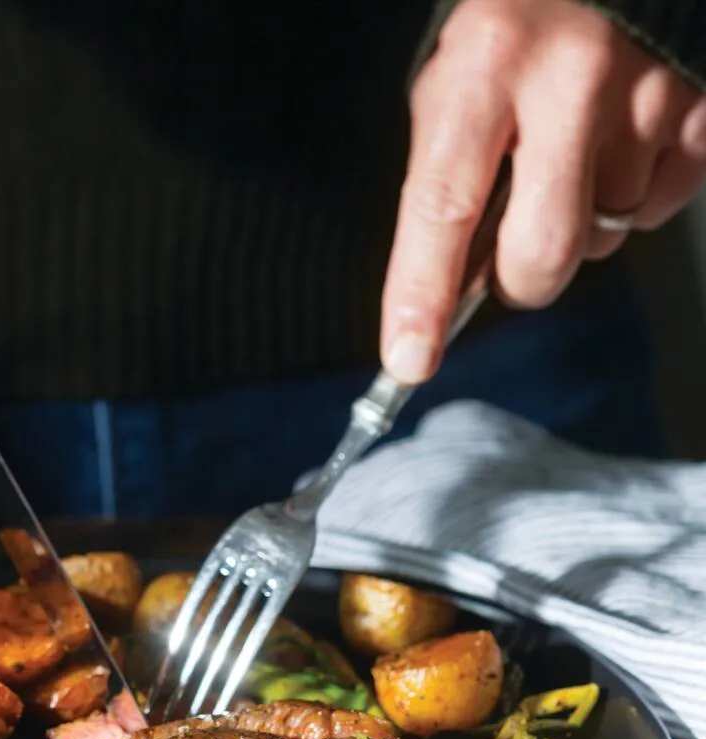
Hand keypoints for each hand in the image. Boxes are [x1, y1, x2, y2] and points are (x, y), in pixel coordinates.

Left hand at [381, 0, 705, 383]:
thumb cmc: (516, 31)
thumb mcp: (457, 83)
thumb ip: (452, 180)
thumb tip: (457, 286)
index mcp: (484, 67)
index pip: (442, 206)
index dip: (422, 294)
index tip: (409, 358)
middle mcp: (569, 79)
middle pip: (543, 251)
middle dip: (521, 281)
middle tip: (513, 257)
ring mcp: (647, 93)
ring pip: (605, 236)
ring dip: (582, 226)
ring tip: (573, 157)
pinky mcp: (702, 109)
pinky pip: (658, 208)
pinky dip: (633, 197)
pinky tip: (618, 146)